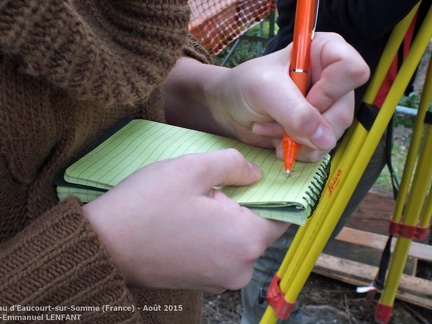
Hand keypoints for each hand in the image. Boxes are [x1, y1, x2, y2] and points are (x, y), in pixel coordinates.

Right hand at [83, 149, 288, 292]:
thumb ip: (235, 164)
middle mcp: (241, 269)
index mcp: (245, 240)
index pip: (281, 213)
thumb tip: (256, 174)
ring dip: (226, 220)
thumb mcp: (192, 168)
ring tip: (195, 205)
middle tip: (211, 188)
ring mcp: (221, 281)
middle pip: (259, 227)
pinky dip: (215, 236)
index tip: (252, 178)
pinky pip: (223, 253)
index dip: (270, 192)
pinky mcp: (204, 284)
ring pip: (239, 240)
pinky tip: (188, 223)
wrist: (104, 245)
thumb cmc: (147, 205)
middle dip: (242, 205)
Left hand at [205, 32, 369, 160]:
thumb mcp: (265, 91)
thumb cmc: (244, 86)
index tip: (304, 98)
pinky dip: (298, 151)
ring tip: (270, 130)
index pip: (352, 70)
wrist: (229, 109)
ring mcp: (326, 107)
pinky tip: (278, 143)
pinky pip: (320, 149)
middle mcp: (331, 80)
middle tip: (277, 121)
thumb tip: (326, 139)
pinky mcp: (316, 130)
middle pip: (344, 111)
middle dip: (307, 125)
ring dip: (298, 141)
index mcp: (324, 53)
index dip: (330, 91)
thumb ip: (295, 112)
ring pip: (332, 135)